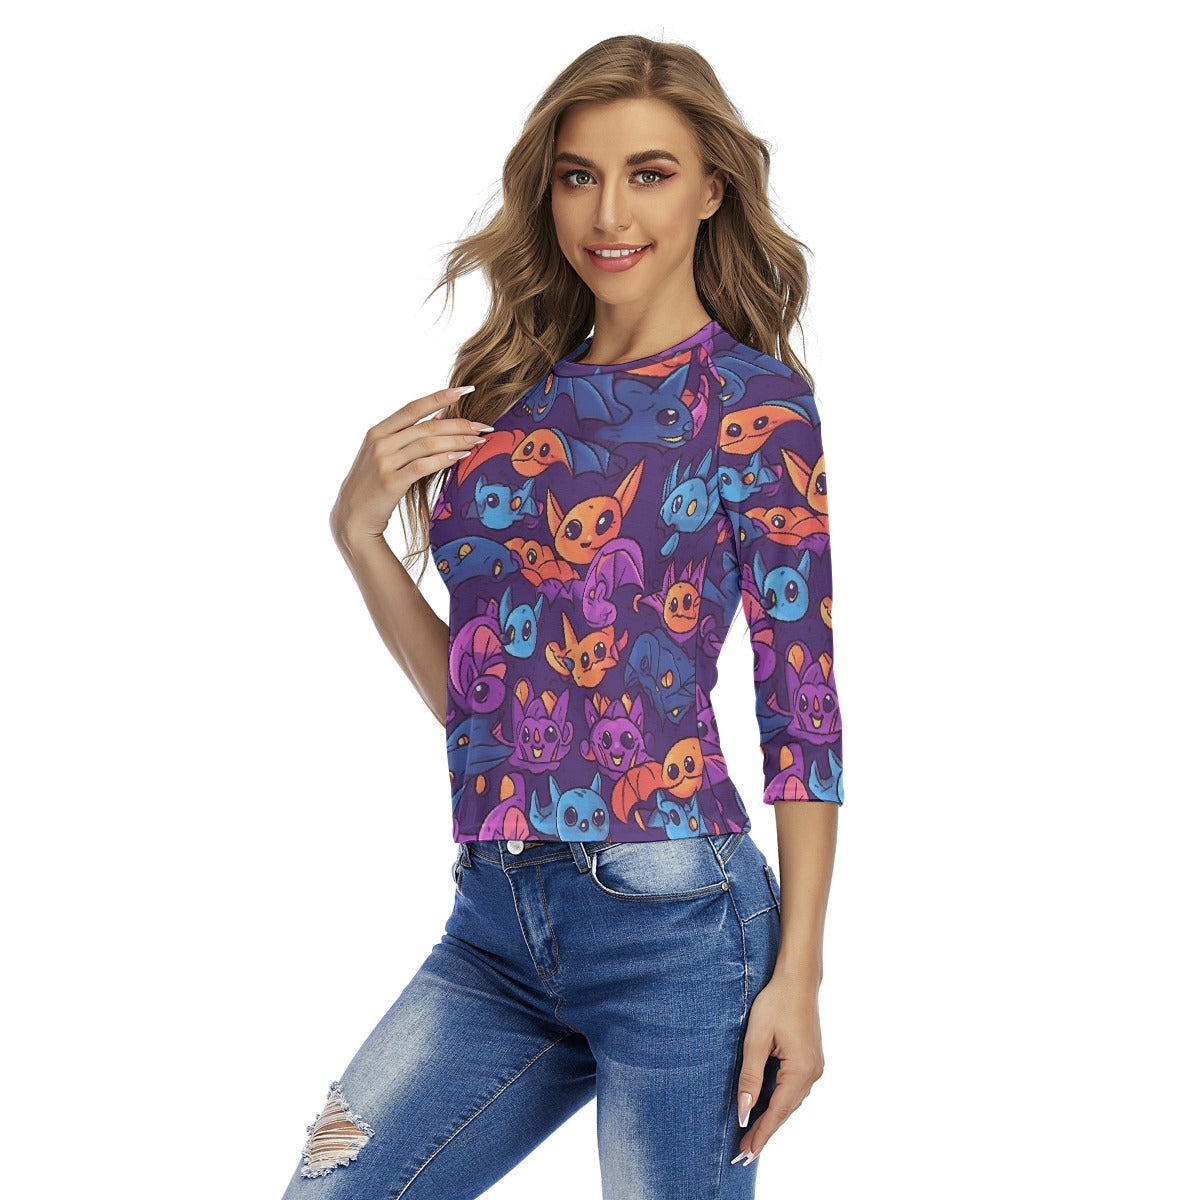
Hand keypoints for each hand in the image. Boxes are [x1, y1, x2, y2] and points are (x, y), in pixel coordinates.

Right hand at [330, 385, 491, 541]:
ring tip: (478, 441)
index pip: (413, 408)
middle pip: (426, 427)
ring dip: (457, 441)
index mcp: (378, 431)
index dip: (440, 397)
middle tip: (483, 426)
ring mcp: (383, 462)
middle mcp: (379, 443)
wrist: (353, 516)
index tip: (465, 390)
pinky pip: (423, 466)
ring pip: (427, 444)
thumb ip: (407, 437)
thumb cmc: (373, 485)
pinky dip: (444, 459)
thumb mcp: (384, 455)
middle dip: (459, 424)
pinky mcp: (390, 482)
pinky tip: (461, 457)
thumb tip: (442, 416)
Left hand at [730, 977, 824, 1165]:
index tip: (746, 1153)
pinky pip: (794, 1089)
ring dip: (772, 1118)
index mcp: (801, 1070)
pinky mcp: (811, 1060)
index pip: (777, 1112)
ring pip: (791, 1101)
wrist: (797, 980)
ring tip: (752, 1135)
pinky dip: (780, 1102)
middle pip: (786, 1111)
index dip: (761, 1133)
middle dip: (765, 1131)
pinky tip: (767, 1108)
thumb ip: (750, 1076)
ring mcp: (815, 1067)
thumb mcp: (756, 1039)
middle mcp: (813, 1073)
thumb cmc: (775, 1003)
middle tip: (744, 1151)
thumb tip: (744, 1110)